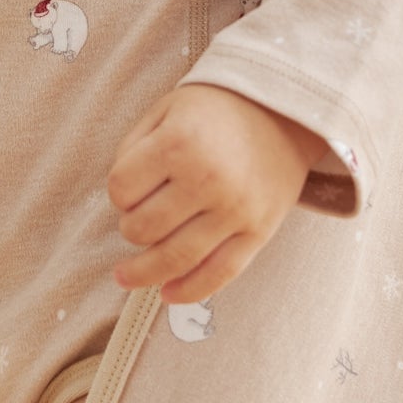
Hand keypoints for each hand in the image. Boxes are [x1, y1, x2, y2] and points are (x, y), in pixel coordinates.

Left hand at [105, 85, 327, 303]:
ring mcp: (236, 210)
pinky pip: (220, 274)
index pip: (122, 188)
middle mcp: (207, 178)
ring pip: (175, 259)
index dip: (118, 192)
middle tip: (135, 221)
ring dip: (144, 273)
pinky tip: (167, 293)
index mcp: (179, 142)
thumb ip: (135, 146)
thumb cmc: (217, 109)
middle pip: (143, 228)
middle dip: (130, 228)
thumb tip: (121, 197)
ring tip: (126, 276)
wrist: (285, 111)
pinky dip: (189, 291)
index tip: (127, 190)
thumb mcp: (167, 109)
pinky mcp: (259, 232)